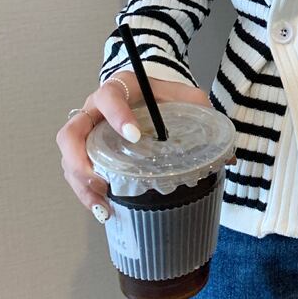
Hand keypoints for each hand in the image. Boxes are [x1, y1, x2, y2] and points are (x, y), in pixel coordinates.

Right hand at [55, 71, 236, 221]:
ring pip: (69, 158)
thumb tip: (228, 156)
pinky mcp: (88, 151)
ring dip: (80, 184)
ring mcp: (88, 131)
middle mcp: (94, 109)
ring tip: (101, 205)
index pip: (110, 97)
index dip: (118, 116)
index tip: (135, 137)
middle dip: (79, 159)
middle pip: (70, 132)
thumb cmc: (167, 95)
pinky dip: (85, 192)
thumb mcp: (187, 98)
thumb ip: (204, 116)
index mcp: (120, 88)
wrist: (153, 94)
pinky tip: (103, 210)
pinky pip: (76, 172)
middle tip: (100, 179)